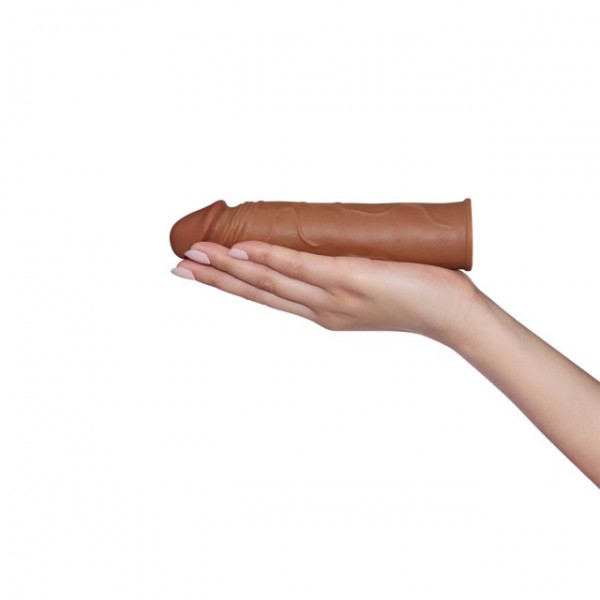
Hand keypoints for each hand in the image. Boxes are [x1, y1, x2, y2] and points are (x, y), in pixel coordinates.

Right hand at [172, 240, 479, 343]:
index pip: (268, 298)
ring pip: (270, 281)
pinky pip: (301, 269)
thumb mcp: (371, 283)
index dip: (231, 286)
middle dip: (215, 281)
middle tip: (176, 268)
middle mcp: (321, 311)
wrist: (454, 315)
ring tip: (195, 257)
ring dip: (229, 268)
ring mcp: (332, 297)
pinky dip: (269, 259)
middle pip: (258, 294)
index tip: (199, 275)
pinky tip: (243, 250)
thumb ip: (346, 266)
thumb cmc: (417, 295)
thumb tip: (332, 240)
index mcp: (323, 313)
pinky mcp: (350, 279)